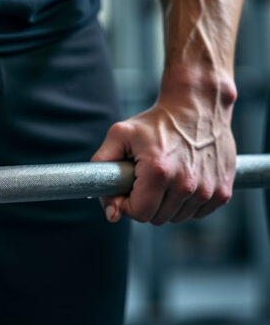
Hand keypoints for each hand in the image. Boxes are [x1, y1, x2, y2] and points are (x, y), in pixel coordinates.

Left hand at [92, 69, 236, 224]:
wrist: (198, 105)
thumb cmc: (156, 121)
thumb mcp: (119, 135)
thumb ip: (101, 166)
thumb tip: (110, 213)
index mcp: (158, 172)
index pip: (139, 213)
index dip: (126, 205)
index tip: (126, 190)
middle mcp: (186, 184)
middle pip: (157, 218)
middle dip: (145, 203)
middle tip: (144, 180)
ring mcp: (208, 190)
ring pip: (176, 217)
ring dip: (166, 204)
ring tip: (164, 177)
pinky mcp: (223, 191)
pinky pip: (197, 213)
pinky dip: (187, 203)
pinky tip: (182, 180)